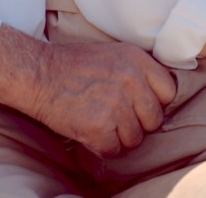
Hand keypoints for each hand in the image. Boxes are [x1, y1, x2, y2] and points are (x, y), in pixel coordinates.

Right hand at [0, 26, 175, 158]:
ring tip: (101, 124)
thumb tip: (159, 96)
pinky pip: (114, 150)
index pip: (169, 91)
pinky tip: (91, 134)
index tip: (140, 106)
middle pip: (155, 119)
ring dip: (119, 138)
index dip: (155, 102)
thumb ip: (138, 71)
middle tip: (118, 119)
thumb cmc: (73, 65)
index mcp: (137, 59)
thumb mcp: (113, 54)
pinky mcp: (98, 127)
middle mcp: (130, 80)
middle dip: (138, 124)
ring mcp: (115, 104)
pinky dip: (102, 148)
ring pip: (135, 138)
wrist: (37, 74)